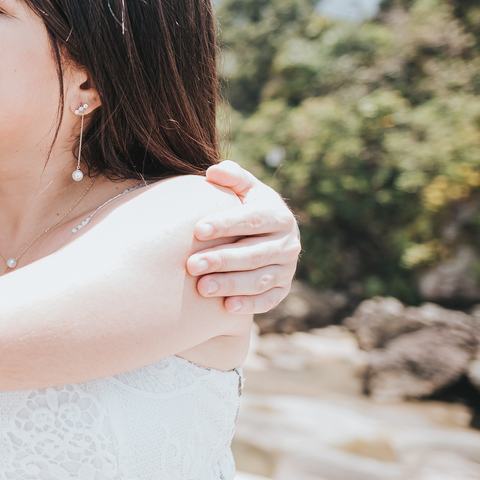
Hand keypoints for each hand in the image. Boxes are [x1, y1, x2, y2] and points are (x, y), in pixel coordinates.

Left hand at [187, 160, 300, 313]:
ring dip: (231, 284)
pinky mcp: (282, 290)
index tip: (197, 230)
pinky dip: (250, 305)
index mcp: (279, 216)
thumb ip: (231, 176)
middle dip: (221, 260)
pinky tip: (227, 307)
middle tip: (191, 265)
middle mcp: (288, 244)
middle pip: (253, 253)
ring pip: (259, 280)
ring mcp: (287, 269)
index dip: (226, 224)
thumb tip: (213, 172)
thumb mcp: (244, 189)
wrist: (266, 236)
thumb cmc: (245, 208)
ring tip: (202, 288)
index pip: (253, 220)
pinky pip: (268, 300)